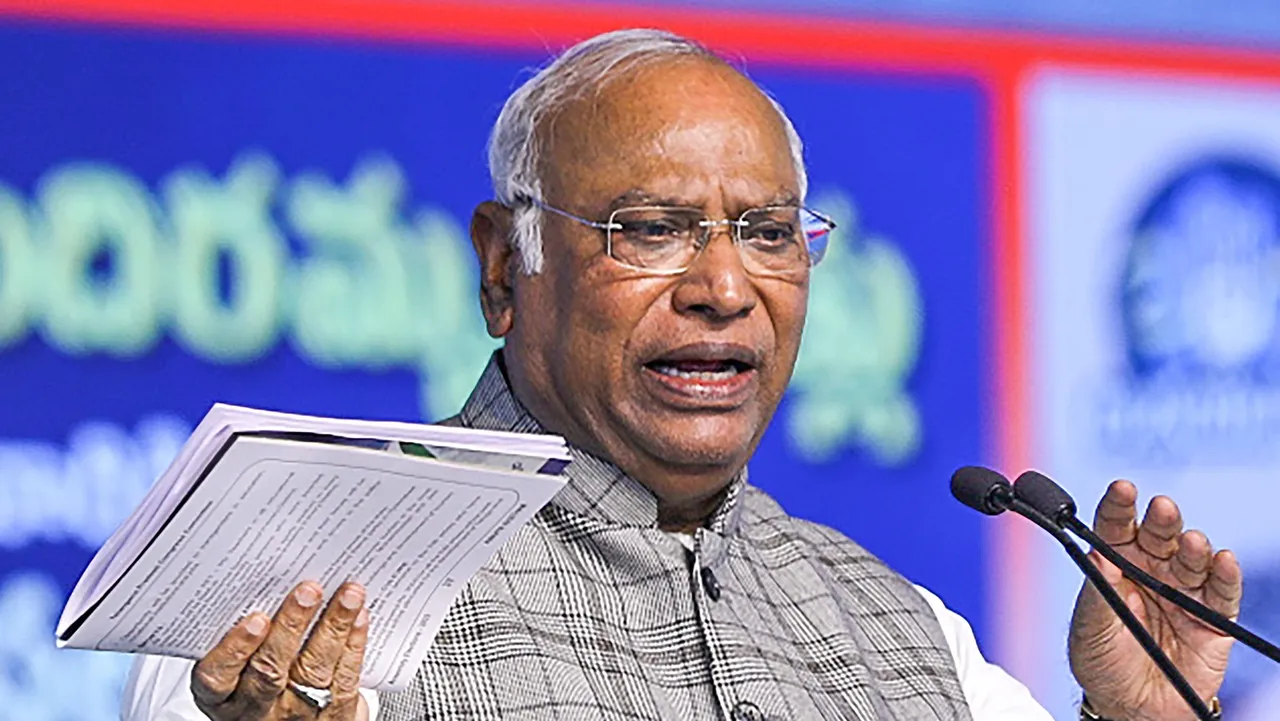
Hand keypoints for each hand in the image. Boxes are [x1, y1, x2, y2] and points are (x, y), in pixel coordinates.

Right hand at [190, 581, 370, 720]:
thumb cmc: (261, 686)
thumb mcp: (239, 671)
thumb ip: (249, 638)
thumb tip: (274, 582)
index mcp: (224, 696)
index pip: (218, 676)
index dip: (235, 648)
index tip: (256, 619)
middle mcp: (256, 710)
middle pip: (269, 671)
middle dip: (291, 627)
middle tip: (308, 591)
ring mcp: (296, 715)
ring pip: (313, 672)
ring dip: (333, 627)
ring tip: (347, 595)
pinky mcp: (334, 716)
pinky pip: (345, 680)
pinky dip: (354, 644)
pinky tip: (359, 617)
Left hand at [1068, 481, 1241, 720]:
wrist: (1131, 708)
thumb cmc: (1102, 662)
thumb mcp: (1090, 628)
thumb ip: (1096, 593)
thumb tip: (1097, 555)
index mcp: (1116, 564)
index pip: (1117, 527)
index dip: (1119, 506)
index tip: (1122, 488)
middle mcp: (1152, 570)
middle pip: (1158, 535)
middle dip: (1160, 519)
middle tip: (1161, 507)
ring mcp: (1183, 591)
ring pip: (1192, 558)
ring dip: (1193, 546)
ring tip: (1190, 541)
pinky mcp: (1211, 617)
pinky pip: (1222, 591)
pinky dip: (1225, 574)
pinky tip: (1223, 560)